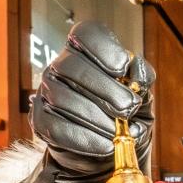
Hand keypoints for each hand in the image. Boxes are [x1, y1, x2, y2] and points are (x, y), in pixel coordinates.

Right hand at [31, 21, 154, 176]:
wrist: (111, 148)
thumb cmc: (127, 114)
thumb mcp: (142, 95)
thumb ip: (142, 79)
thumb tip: (137, 69)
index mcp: (88, 51)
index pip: (86, 33)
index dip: (103, 48)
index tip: (123, 68)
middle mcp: (62, 66)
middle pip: (72, 66)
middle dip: (105, 89)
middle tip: (129, 108)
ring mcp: (47, 92)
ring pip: (62, 97)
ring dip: (96, 118)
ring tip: (120, 132)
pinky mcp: (41, 120)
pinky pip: (56, 127)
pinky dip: (85, 139)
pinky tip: (105, 145)